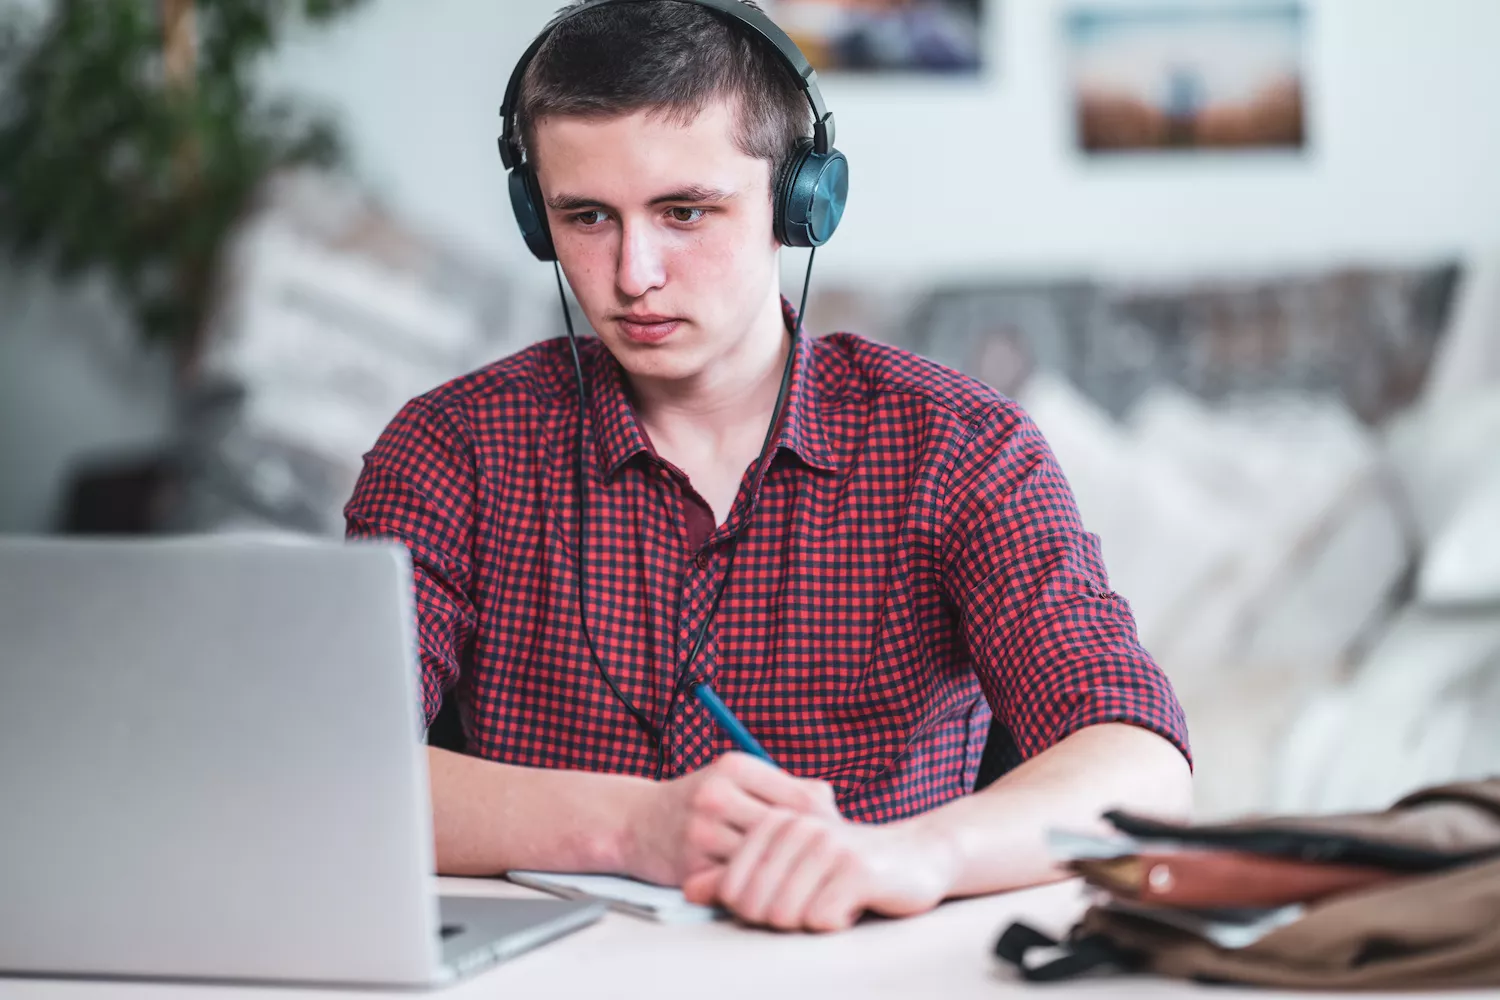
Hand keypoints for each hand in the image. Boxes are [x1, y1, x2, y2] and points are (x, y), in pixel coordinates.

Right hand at [623, 752, 838, 886]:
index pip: (802, 799)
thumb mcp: (736, 779)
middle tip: (830, 867)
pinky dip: (758, 887)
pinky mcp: (691, 866)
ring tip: (806, 879)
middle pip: (787, 832)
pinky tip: (771, 889)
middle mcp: (717, 795)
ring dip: (787, 872)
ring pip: (766, 860)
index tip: (838, 841)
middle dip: (812, 851)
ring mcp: (701, 832)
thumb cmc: (701, 802)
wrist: (636, 822)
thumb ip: (783, 787)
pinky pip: (740, 883)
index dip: (827, 825)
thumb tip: (832, 808)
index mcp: (735, 767)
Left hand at [681, 810, 957, 932]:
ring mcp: (828, 845)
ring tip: (832, 900)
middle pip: (755, 906)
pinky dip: (837, 923)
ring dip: (810, 922)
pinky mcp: (857, 869)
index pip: (731, 889)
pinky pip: (821, 920)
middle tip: (812, 905)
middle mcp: (798, 827)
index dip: (753, 910)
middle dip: (781, 919)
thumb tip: (689, 890)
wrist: (917, 854)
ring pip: (786, 916)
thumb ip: (738, 876)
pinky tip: (855, 903)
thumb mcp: (788, 866)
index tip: (786, 899)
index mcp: (775, 822)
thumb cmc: (845, 865)